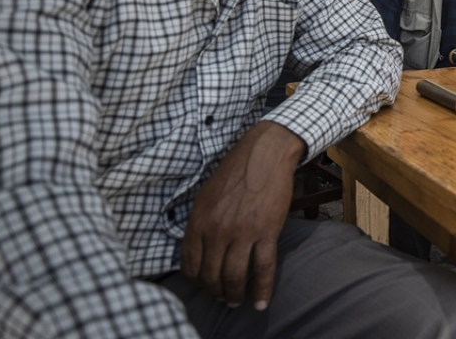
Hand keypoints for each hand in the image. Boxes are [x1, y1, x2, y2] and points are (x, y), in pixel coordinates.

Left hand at [181, 122, 304, 309]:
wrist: (265, 153)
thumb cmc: (235, 172)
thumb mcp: (205, 196)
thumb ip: (199, 223)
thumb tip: (197, 249)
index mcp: (198, 221)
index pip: (190, 265)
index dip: (196, 282)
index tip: (205, 286)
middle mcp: (216, 230)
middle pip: (211, 275)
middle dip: (215, 292)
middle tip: (222, 297)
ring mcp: (242, 232)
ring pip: (235, 277)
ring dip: (235, 295)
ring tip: (237, 302)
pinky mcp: (266, 232)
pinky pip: (264, 269)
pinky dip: (263, 290)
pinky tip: (261, 302)